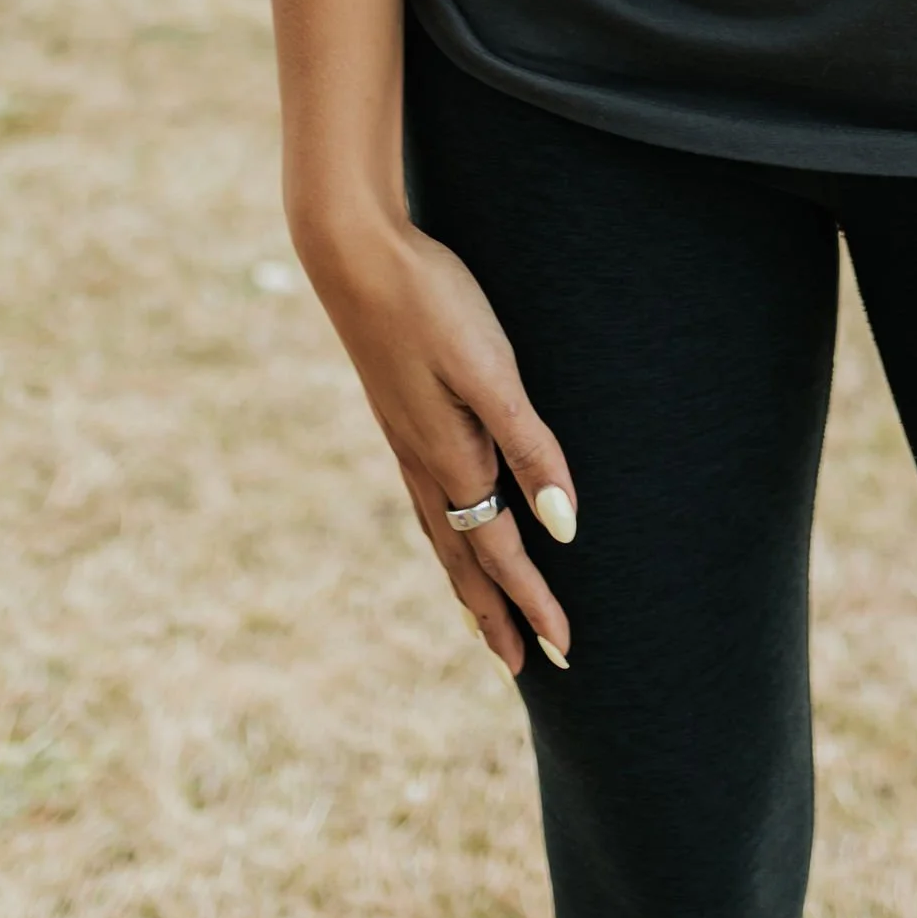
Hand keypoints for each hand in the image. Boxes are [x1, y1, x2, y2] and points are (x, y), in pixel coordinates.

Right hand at [299, 206, 578, 679]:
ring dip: (467, 582)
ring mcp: (404, 440)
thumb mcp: (492, 370)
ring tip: (484, 620)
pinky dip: (444, 534)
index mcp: (452, 458)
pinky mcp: (396, 413)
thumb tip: (563, 528)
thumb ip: (528, 446)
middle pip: (466, 558)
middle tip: (522, 667)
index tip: (562, 651)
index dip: (534, 601)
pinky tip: (447, 523)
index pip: (501, 552)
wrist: (353, 250)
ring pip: (441, 532)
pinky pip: (425, 499)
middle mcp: (424, 462)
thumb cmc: (431, 302)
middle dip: (496, 613)